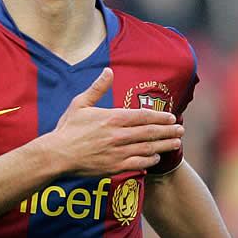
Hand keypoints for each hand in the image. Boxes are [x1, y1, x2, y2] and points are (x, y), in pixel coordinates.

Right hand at [51, 67, 183, 175]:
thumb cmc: (67, 129)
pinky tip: (156, 157)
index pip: (144, 116)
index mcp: (113, 118)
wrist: (57, 155)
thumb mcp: (80, 104)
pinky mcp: (115, 167)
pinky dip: (149, 160)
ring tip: (175, 143)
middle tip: (181, 130)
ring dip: (164, 145)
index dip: (161, 117)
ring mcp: (118, 152)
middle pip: (151, 132)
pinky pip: (138, 164)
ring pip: (148, 148)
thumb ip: (97, 88)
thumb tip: (108, 71)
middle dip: (168, 131)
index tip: (172, 117)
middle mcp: (119, 135)